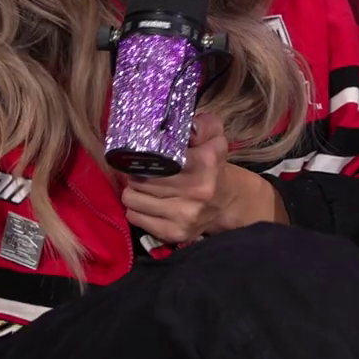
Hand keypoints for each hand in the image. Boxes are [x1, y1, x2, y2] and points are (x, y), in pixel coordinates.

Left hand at [119, 113, 282, 242]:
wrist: (226, 201)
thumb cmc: (213, 165)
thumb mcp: (214, 137)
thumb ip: (201, 124)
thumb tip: (186, 126)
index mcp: (204, 163)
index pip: (156, 158)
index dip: (142, 156)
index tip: (142, 155)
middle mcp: (196, 191)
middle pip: (139, 179)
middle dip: (136, 174)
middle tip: (142, 171)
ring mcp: (185, 215)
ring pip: (132, 199)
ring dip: (134, 191)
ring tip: (144, 187)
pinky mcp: (174, 233)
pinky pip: (135, 218)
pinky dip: (137, 209)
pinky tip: (149, 203)